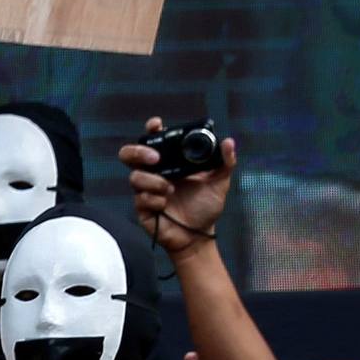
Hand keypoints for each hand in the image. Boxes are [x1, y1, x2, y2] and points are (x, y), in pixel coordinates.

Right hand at [118, 117, 236, 257]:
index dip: (151, 130)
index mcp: (170, 162)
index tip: (156, 125)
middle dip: (139, 152)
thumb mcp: (220, 183)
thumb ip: (225, 162)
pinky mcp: (142, 208)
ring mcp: (145, 190)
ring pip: (135, 177)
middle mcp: (154, 173)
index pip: (155, 141)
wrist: (198, 235)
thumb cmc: (205, 207)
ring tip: (170, 190)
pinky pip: (140, 199)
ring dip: (153, 182)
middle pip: (130, 155)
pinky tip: (165, 205)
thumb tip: (229, 142)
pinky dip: (154, 200)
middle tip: (156, 159)